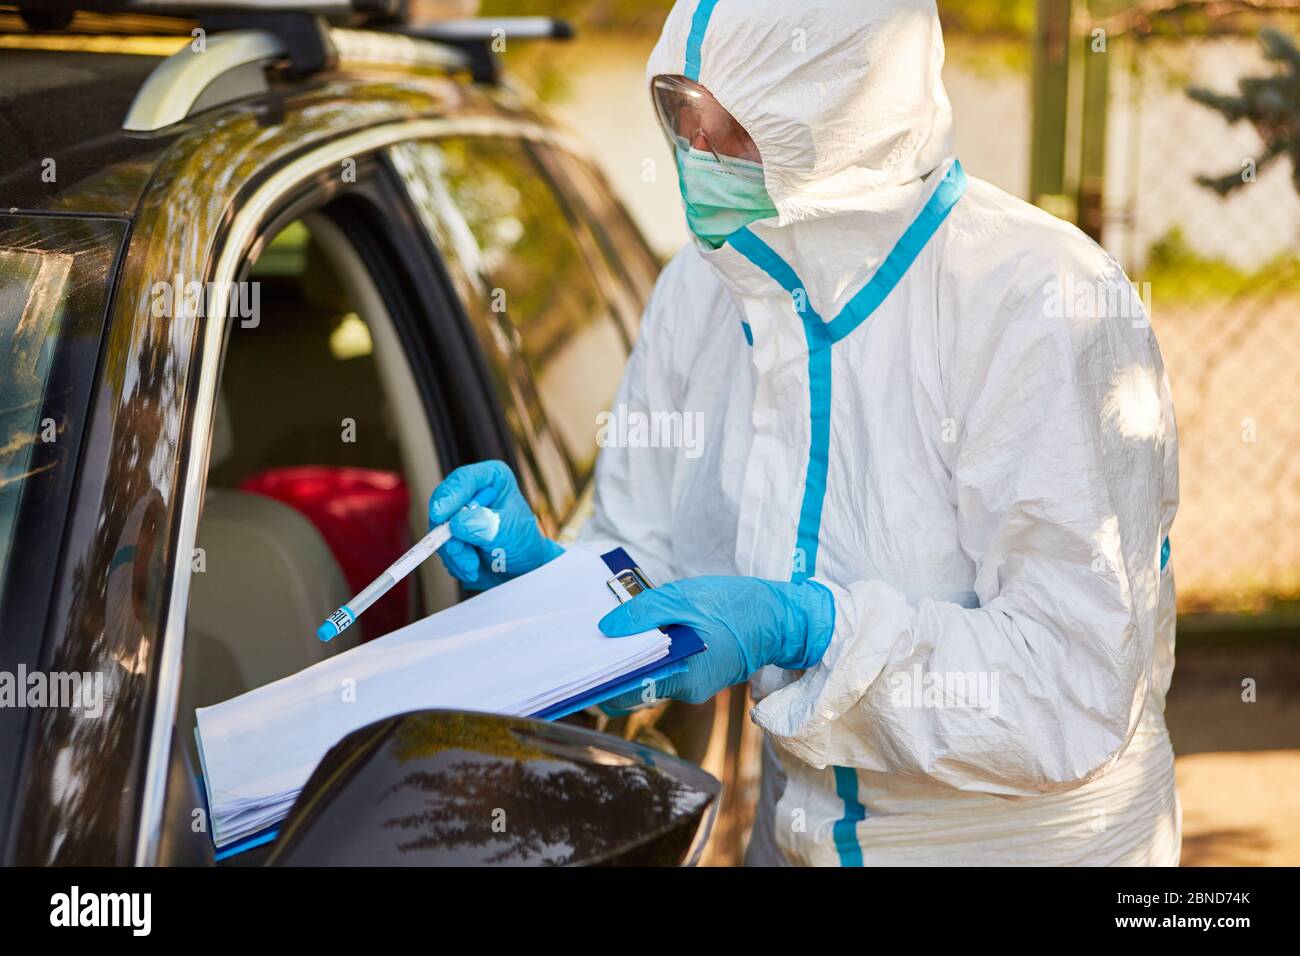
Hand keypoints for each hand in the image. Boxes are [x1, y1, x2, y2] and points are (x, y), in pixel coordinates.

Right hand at [428, 460, 562, 589]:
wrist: (519, 570)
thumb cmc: (522, 544)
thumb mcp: (508, 532)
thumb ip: (484, 525)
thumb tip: (456, 524)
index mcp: (492, 478)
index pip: (465, 479)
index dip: (450, 495)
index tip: (441, 514)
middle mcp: (472, 491)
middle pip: (444, 503)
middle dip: (450, 532)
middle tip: (459, 550)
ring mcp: (457, 513)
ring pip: (439, 528)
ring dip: (455, 552)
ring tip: (473, 564)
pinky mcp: (449, 532)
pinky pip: (440, 545)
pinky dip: (454, 560)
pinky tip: (471, 566)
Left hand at [597, 575, 834, 708]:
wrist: (782, 618)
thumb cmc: (737, 606)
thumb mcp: (685, 598)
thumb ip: (643, 614)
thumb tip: (606, 628)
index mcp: (683, 677)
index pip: (625, 693)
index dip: (599, 679)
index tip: (579, 661)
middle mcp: (686, 691)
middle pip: (632, 689)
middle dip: (611, 668)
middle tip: (591, 641)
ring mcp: (693, 686)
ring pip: (647, 679)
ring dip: (630, 660)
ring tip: (616, 631)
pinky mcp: (698, 676)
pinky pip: (664, 671)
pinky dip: (649, 656)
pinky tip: (642, 633)